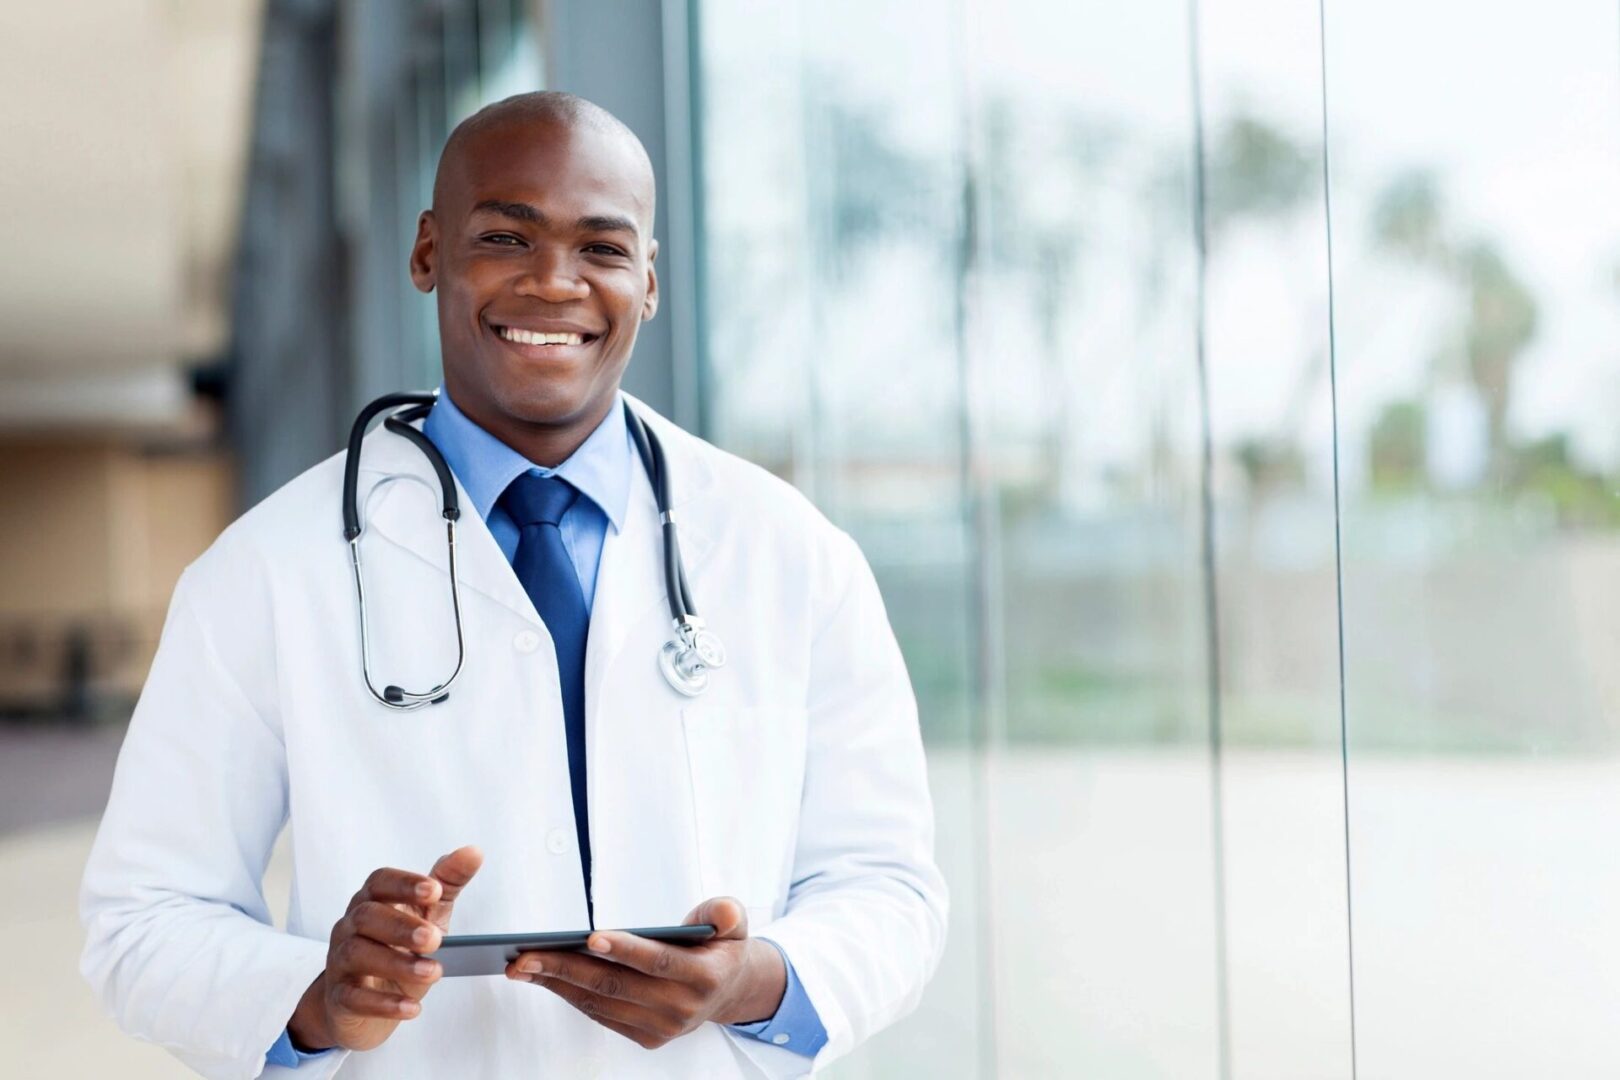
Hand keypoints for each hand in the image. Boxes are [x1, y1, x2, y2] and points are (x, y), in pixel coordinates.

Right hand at [288, 845, 483, 1051]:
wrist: (363, 1003)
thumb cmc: (400, 948)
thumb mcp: (428, 915)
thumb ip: (448, 884)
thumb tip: (473, 852)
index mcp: (372, 901)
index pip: (380, 882)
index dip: (405, 883)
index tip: (435, 891)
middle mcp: (350, 926)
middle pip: (367, 916)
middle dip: (401, 925)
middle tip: (436, 939)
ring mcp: (340, 961)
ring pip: (357, 954)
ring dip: (396, 963)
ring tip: (433, 972)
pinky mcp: (339, 997)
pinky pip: (354, 998)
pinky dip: (384, 1003)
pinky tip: (412, 1007)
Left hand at [505, 897, 785, 1049]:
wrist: (728, 990)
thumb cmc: (720, 946)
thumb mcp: (733, 922)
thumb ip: (727, 913)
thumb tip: (723, 915)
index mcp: (705, 976)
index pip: (659, 962)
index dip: (626, 949)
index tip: (590, 936)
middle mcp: (682, 1008)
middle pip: (617, 985)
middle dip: (567, 968)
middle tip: (527, 955)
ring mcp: (663, 1028)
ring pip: (602, 1003)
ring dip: (558, 984)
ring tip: (523, 964)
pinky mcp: (647, 1038)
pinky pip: (601, 1015)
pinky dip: (571, 996)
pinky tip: (546, 977)